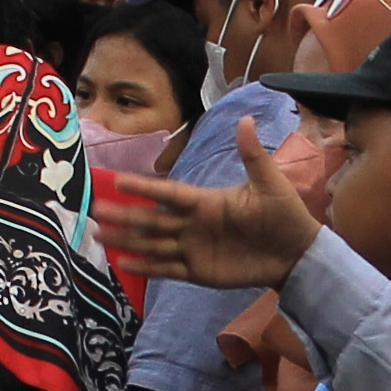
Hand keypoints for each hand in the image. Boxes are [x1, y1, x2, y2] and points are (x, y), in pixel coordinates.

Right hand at [91, 118, 322, 291]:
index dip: (145, 188)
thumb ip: (252, 156)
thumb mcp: (269, 183)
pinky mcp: (198, 271)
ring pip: (153, 243)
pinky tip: (124, 263)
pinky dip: (146, 267)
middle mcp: (193, 224)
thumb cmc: (284, 214)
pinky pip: (167, 269)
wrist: (296, 252)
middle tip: (94, 210)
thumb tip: (245, 120)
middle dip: (124, 215)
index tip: (118, 180)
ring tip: (99, 236)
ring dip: (127, 240)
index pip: (168, 193)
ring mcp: (193, 248)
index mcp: (205, 201)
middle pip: (152, 219)